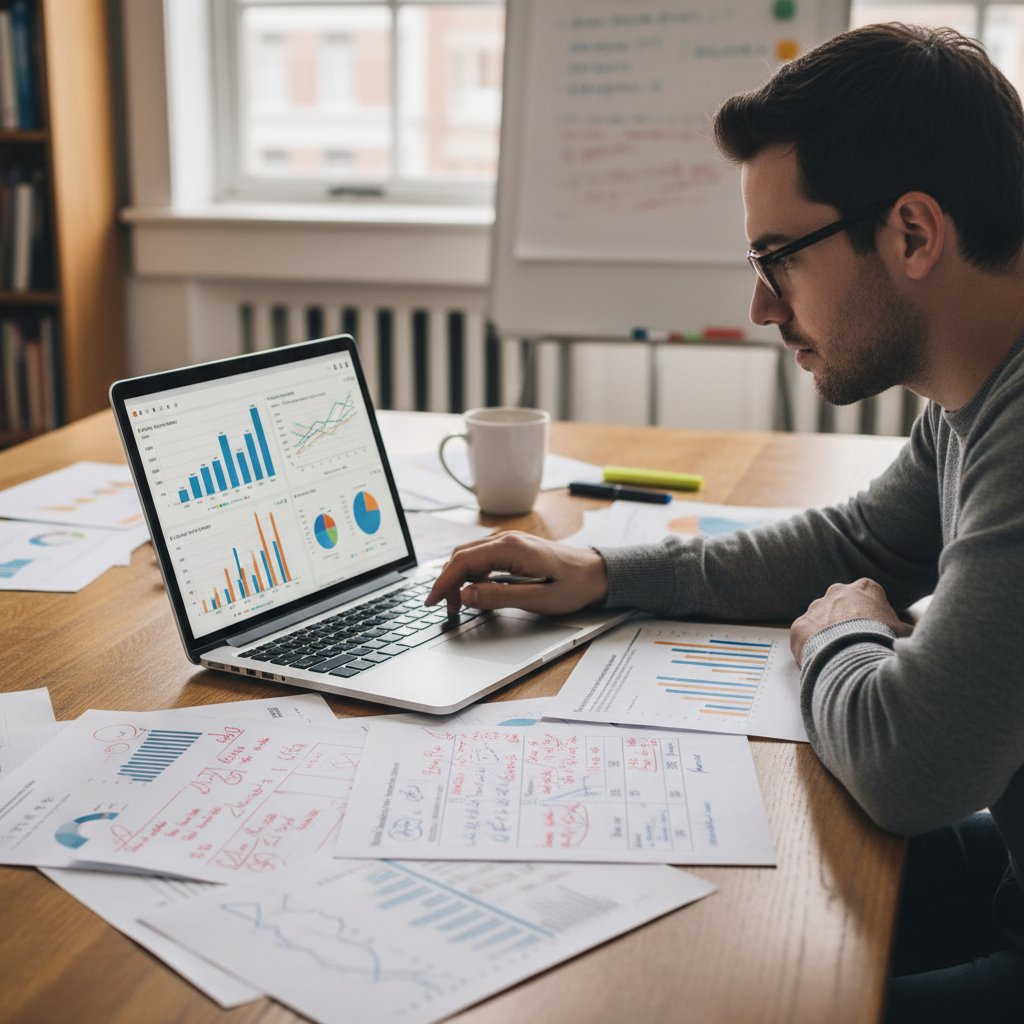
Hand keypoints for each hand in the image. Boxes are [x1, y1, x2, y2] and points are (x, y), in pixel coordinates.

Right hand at [425, 532, 608, 616]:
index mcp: (511, 548)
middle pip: (461, 556)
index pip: (463, 561)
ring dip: (458, 578)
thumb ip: (499, 597)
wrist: (597, 573)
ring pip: (469, 555)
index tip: (433, 601)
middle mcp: (506, 539)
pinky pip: (482, 557)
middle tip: (444, 608)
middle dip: (447, 582)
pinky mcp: (512, 548)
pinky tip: (475, 591)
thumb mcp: (538, 599)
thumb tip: (466, 595)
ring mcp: (509, 541)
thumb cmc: (573, 586)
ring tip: (458, 604)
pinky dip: (471, 573)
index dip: (443, 582)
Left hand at [790, 578, 913, 665]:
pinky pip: (806, 635)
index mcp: (865, 588)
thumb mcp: (904, 632)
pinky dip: (813, 647)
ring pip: (822, 620)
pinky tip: (824, 660)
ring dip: (828, 634)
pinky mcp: (799, 625)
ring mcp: (815, 607)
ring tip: (839, 655)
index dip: (873, 618)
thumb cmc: (882, 640)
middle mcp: (837, 592)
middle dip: (848, 623)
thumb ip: (904, 629)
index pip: (869, 599)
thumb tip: (912, 638)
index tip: (875, 633)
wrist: (851, 654)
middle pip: (843, 607)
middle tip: (855, 645)